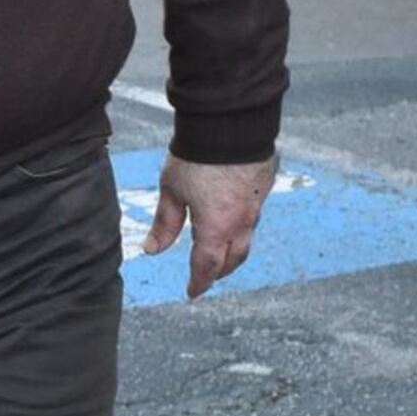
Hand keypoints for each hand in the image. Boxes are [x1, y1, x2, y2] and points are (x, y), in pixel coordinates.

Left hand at [143, 153, 278, 298]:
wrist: (230, 123)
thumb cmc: (196, 157)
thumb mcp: (171, 190)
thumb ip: (165, 223)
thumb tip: (152, 250)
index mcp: (216, 227)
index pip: (207, 267)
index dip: (199, 282)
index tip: (192, 292)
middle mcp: (241, 221)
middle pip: (233, 258)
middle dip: (219, 272)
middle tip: (206, 276)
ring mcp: (256, 204)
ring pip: (247, 238)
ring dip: (233, 250)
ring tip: (221, 251)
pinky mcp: (264, 186)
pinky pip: (254, 215)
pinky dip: (242, 225)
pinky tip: (233, 217)